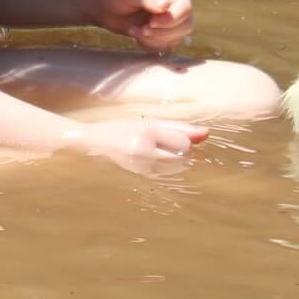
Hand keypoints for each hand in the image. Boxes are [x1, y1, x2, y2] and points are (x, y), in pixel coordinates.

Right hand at [69, 116, 209, 168]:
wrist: (93, 144)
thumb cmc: (121, 129)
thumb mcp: (147, 122)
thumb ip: (178, 128)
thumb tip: (206, 133)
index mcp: (147, 132)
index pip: (183, 143)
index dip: (186, 142)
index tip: (179, 139)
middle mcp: (145, 150)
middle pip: (182, 157)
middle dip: (183, 153)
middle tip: (168, 146)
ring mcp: (142, 166)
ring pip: (176, 168)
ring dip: (176, 161)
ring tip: (158, 153)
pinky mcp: (140, 176)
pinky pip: (165, 175)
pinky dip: (167, 169)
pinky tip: (154, 161)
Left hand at [92, 0, 194, 52]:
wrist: (103, 4)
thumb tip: (166, 6)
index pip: (185, 7)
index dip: (172, 19)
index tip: (151, 22)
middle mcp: (176, 3)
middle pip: (187, 25)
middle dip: (164, 32)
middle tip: (143, 30)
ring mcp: (171, 19)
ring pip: (178, 37)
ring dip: (156, 39)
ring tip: (135, 31)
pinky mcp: (164, 33)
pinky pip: (166, 46)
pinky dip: (151, 44)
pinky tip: (136, 34)